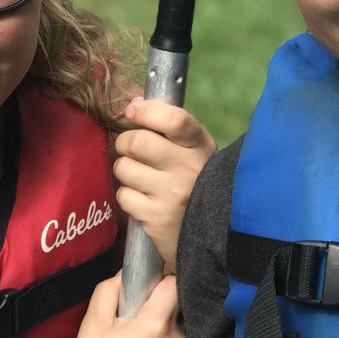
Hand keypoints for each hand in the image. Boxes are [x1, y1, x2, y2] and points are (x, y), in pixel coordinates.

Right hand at [55, 273, 186, 337]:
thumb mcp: (93, 322)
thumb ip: (112, 288)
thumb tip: (130, 273)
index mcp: (157, 325)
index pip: (175, 284)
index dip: (162, 279)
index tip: (151, 285)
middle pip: (182, 309)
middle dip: (166, 307)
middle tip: (142, 317)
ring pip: (184, 334)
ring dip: (170, 332)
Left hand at [113, 98, 215, 264]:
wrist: (214, 233)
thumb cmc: (197, 181)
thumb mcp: (195, 150)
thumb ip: (169, 127)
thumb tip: (134, 104)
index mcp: (199, 147)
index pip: (174, 120)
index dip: (147, 111)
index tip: (133, 110)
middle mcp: (188, 169)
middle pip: (136, 142)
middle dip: (124, 142)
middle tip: (130, 149)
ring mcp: (172, 195)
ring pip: (124, 168)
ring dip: (125, 171)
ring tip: (140, 177)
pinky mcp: (157, 218)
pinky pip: (124, 196)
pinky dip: (128, 196)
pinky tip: (144, 199)